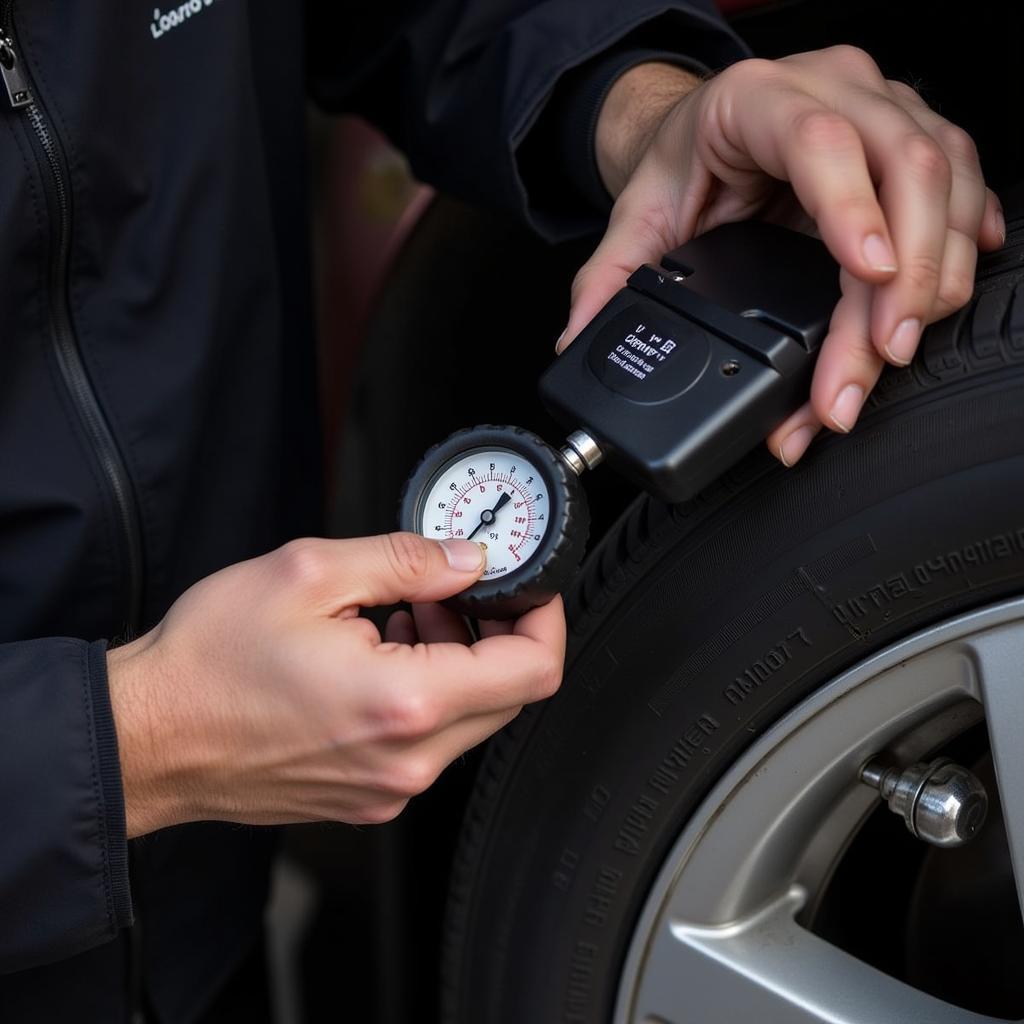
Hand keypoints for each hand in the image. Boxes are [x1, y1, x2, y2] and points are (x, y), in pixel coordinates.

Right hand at [107, 534, 564, 836]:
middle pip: (508, 696)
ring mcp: (388, 787)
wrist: (149, 736)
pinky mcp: (368, 797)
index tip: (525, 588)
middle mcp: (406, 760)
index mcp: (403, 703)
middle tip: (445, 593)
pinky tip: (377, 657)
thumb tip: (467, 559)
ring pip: (469, 719)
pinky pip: (428, 743)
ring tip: (399, 618)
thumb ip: (406, 560)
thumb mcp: (310, 574)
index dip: (544, 617)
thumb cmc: (209, 662)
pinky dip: (424, 694)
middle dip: (493, 634)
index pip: (532, 671)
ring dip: (455, 662)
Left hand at [563, 47, 1004, 464]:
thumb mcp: (639, 214)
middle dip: (901, 280)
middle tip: (874, 360)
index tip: (868, 278)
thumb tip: (577, 342)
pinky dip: (964, 239)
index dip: (853, 213)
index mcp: (756, 100)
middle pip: (902, 168)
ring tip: (894, 352)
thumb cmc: (683, 160)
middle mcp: (832, 90)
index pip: (822, 143)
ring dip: (935, 275)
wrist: (706, 128)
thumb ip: (607, 278)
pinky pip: (961, 179)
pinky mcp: (910, 136)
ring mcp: (880, 108)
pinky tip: (954, 285)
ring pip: (944, 178)